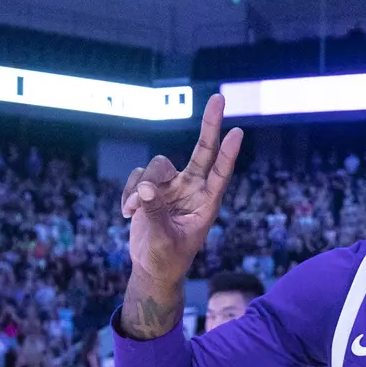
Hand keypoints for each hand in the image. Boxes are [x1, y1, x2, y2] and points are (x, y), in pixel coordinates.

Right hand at [119, 94, 242, 335]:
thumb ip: (155, 214)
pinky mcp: (152, 188)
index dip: (228, 154)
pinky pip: (138, 177)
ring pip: (157, 166)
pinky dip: (129, 192)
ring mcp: (172, 186)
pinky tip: (127, 212)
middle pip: (202, 150)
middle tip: (219, 98)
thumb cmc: (167, 259)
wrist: (153, 267)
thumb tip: (145, 188)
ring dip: (141, 185)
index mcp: (206, 204)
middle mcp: (192, 189)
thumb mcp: (163, 241)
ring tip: (133, 211)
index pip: (220, 174)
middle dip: (210, 125)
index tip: (238, 132)